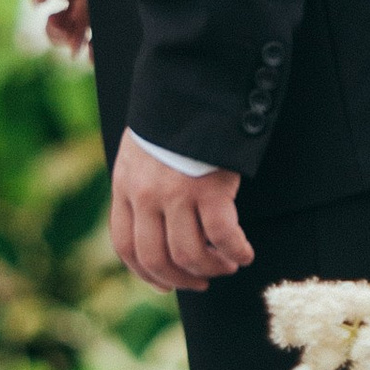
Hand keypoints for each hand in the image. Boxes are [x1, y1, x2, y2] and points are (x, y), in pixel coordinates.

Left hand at [109, 132, 252, 292]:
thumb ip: (140, 185)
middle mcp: (145, 195)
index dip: (145, 273)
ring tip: (227, 264)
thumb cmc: (172, 117)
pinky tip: (245, 252)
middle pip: (156, 258)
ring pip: (190, 255)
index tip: (165, 284)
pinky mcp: (209, 190)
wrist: (193, 84)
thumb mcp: (140, 150)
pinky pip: (223, 238)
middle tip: (202, 282)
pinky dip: (236, 252)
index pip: (125, 245)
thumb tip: (153, 225)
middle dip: (181, 279)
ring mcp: (176, 194)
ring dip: (212, 267)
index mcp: (124, 185)